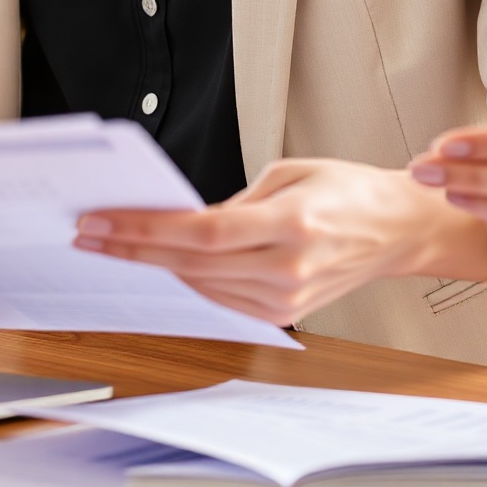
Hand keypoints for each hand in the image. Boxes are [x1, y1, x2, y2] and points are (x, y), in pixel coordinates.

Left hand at [73, 157, 486, 326]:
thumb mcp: (289, 174)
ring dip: (153, 264)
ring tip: (111, 242)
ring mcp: (288, 298)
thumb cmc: (349, 191)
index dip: (147, 230)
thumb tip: (182, 218)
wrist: (398, 231)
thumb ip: (235, 201)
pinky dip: (187, 279)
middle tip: (88, 232)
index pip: (202, 234)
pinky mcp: (286, 313)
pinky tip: (159, 261)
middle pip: (192, 264)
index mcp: (292, 226)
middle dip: (133, 247)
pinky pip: (222, 299)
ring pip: (201, 285)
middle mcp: (288, 269)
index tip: (104, 220)